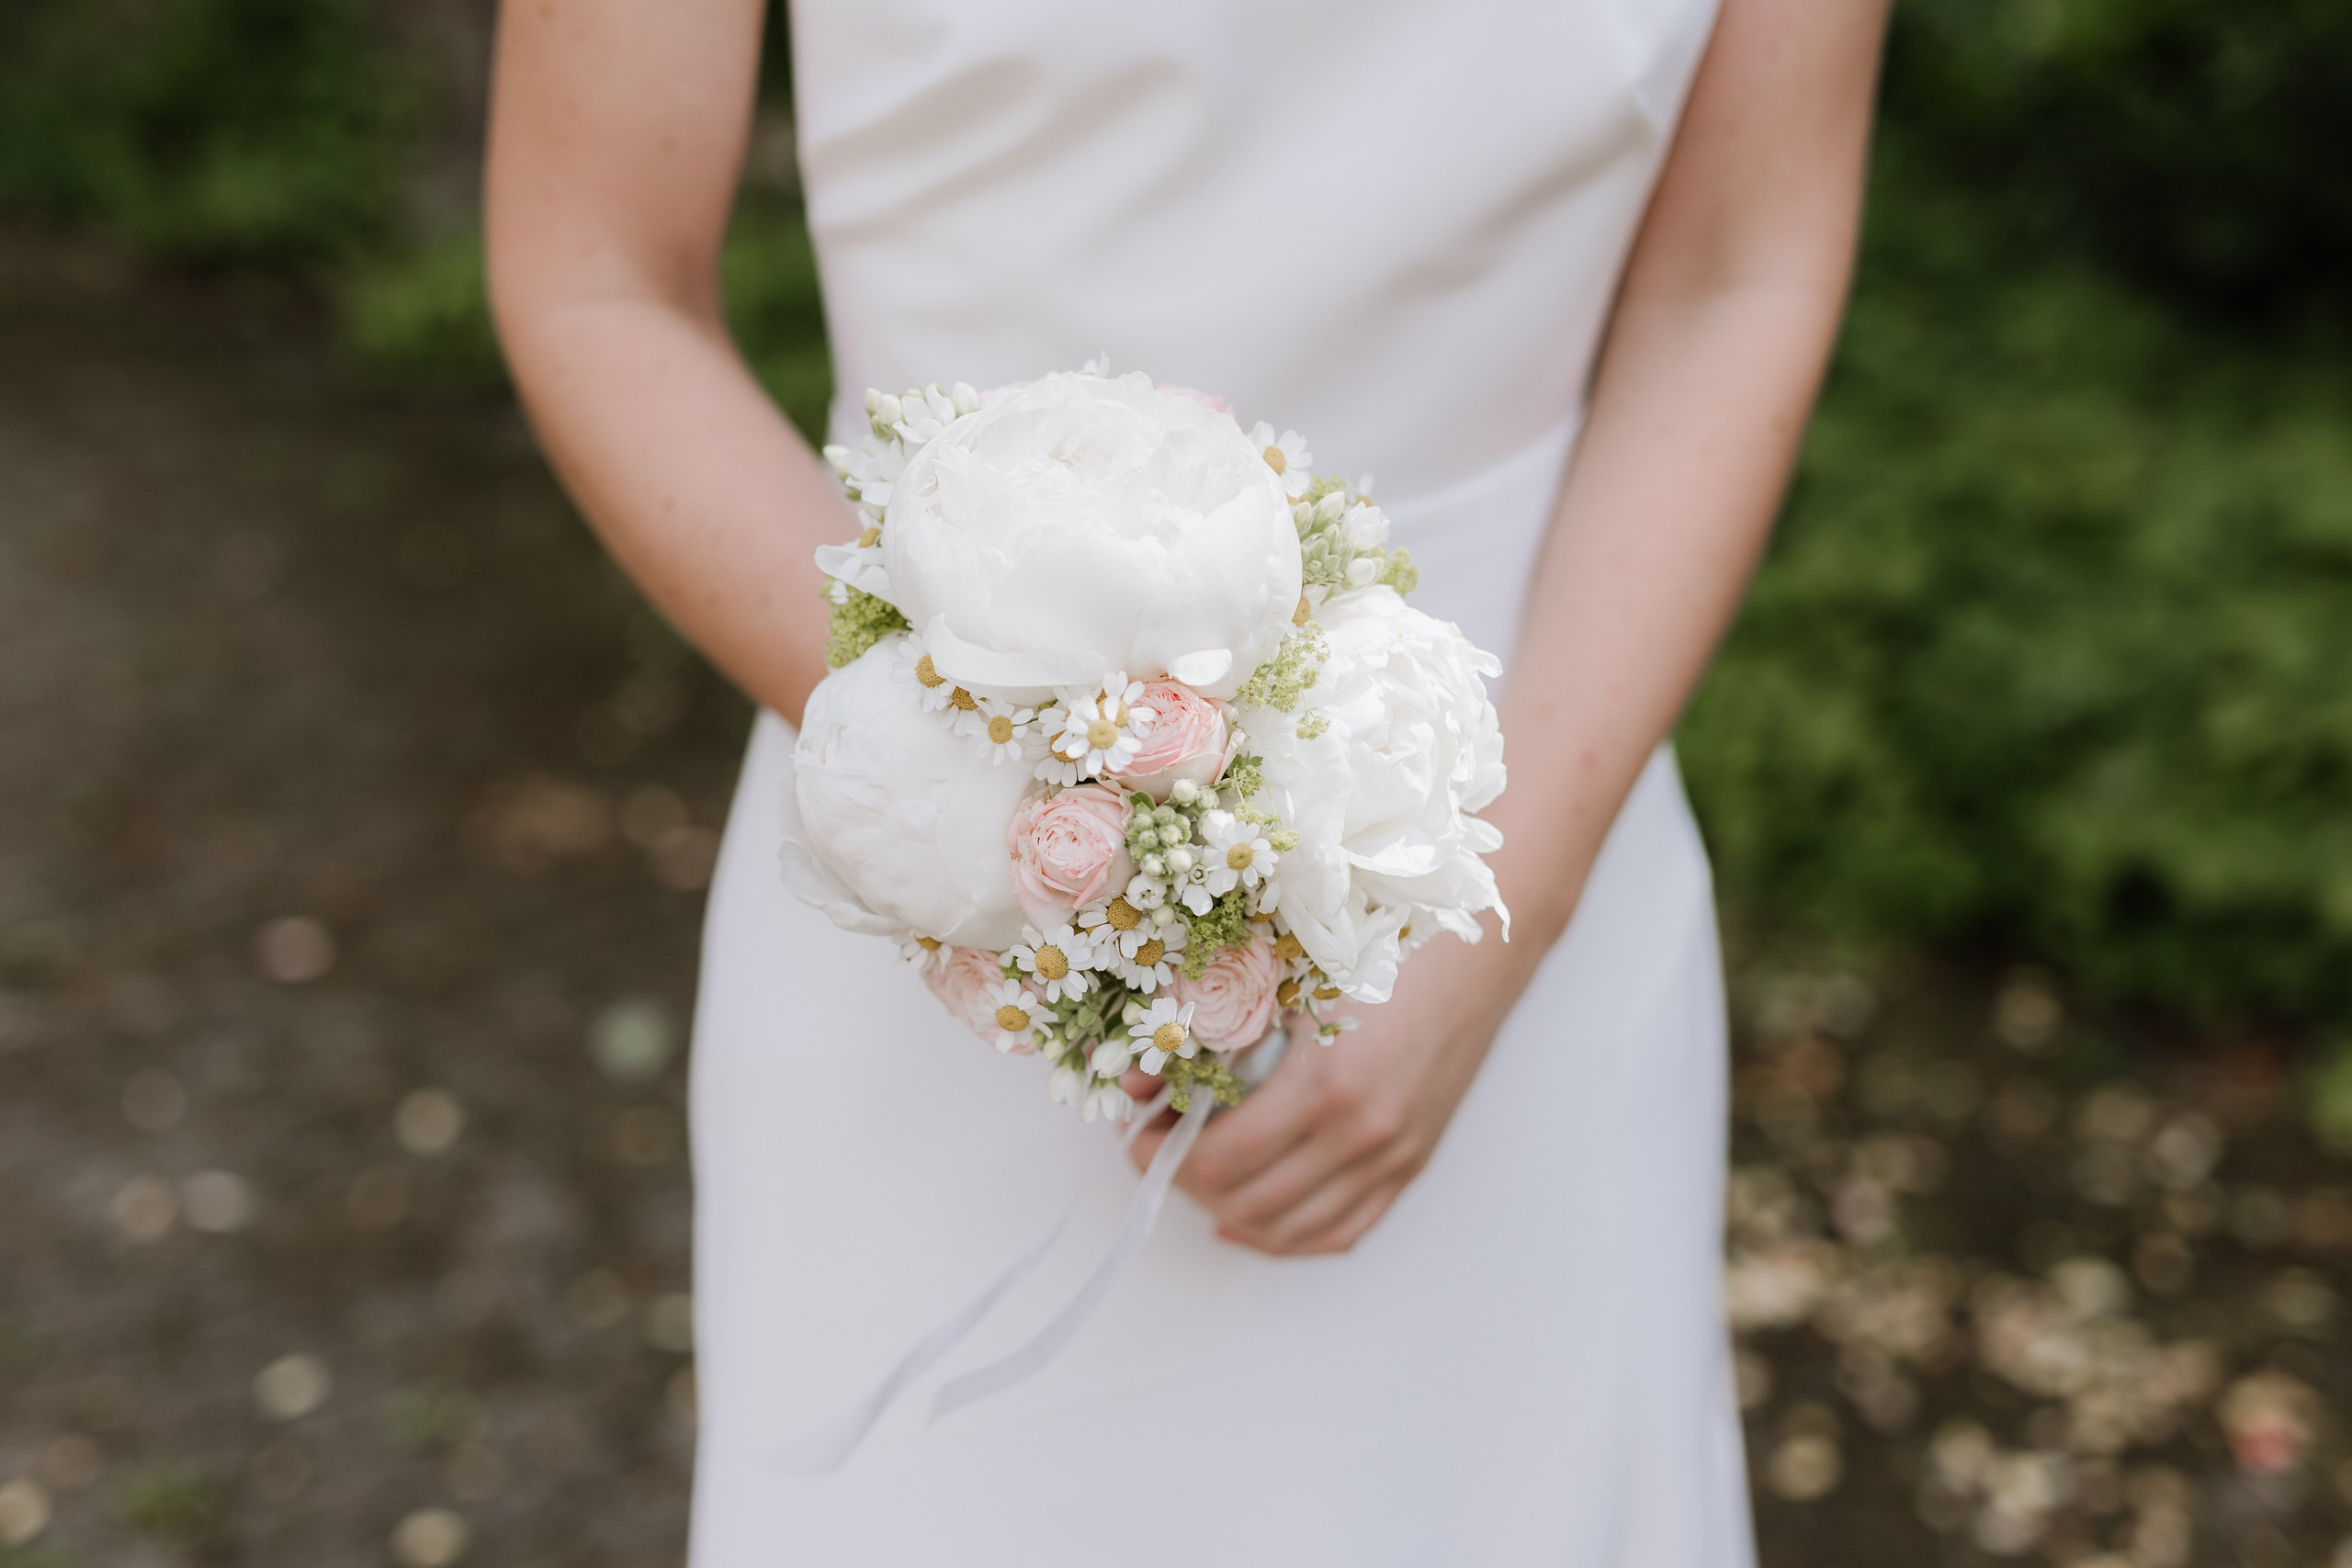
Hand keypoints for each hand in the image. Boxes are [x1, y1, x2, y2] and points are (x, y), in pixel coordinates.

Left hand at [1122, 926, 1531, 1255]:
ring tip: (1198, 1174)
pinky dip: (1287, 1235)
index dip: (1160, 1155)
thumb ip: (1211, 1028)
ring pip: (1288, 1229)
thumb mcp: (1289, 977)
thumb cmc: (1382, 942)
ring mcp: (1393, 1156)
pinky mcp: (1412, 1163)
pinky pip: (1341, 1230)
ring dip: (1227, 1210)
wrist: (1480, 943)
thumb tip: (1137, 1078)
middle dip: (1184, 1180)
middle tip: (1159, 1144)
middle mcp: (1363, 1136)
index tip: (1137, 1130)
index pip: (1217, 1162)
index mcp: (1325, 1086)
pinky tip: (1249, 1218)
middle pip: (1244, 1203)